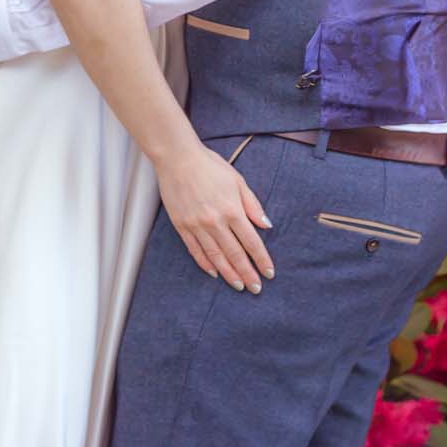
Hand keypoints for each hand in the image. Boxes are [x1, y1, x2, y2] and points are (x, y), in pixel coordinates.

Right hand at [156, 140, 275, 292]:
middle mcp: (215, 221)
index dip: (261, 259)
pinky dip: (205, 264)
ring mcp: (197, 226)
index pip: (251, 241)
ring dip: (229, 273)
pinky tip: (214, 273)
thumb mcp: (237, 181)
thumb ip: (252, 205)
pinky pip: (195, 250)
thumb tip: (266, 225)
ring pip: (215, 256)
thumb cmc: (209, 166)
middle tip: (256, 288)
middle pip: (235, 254)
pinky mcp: (182, 226)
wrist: (177, 158)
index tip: (268, 273)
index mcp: (232, 210)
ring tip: (238, 286)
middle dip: (247, 273)